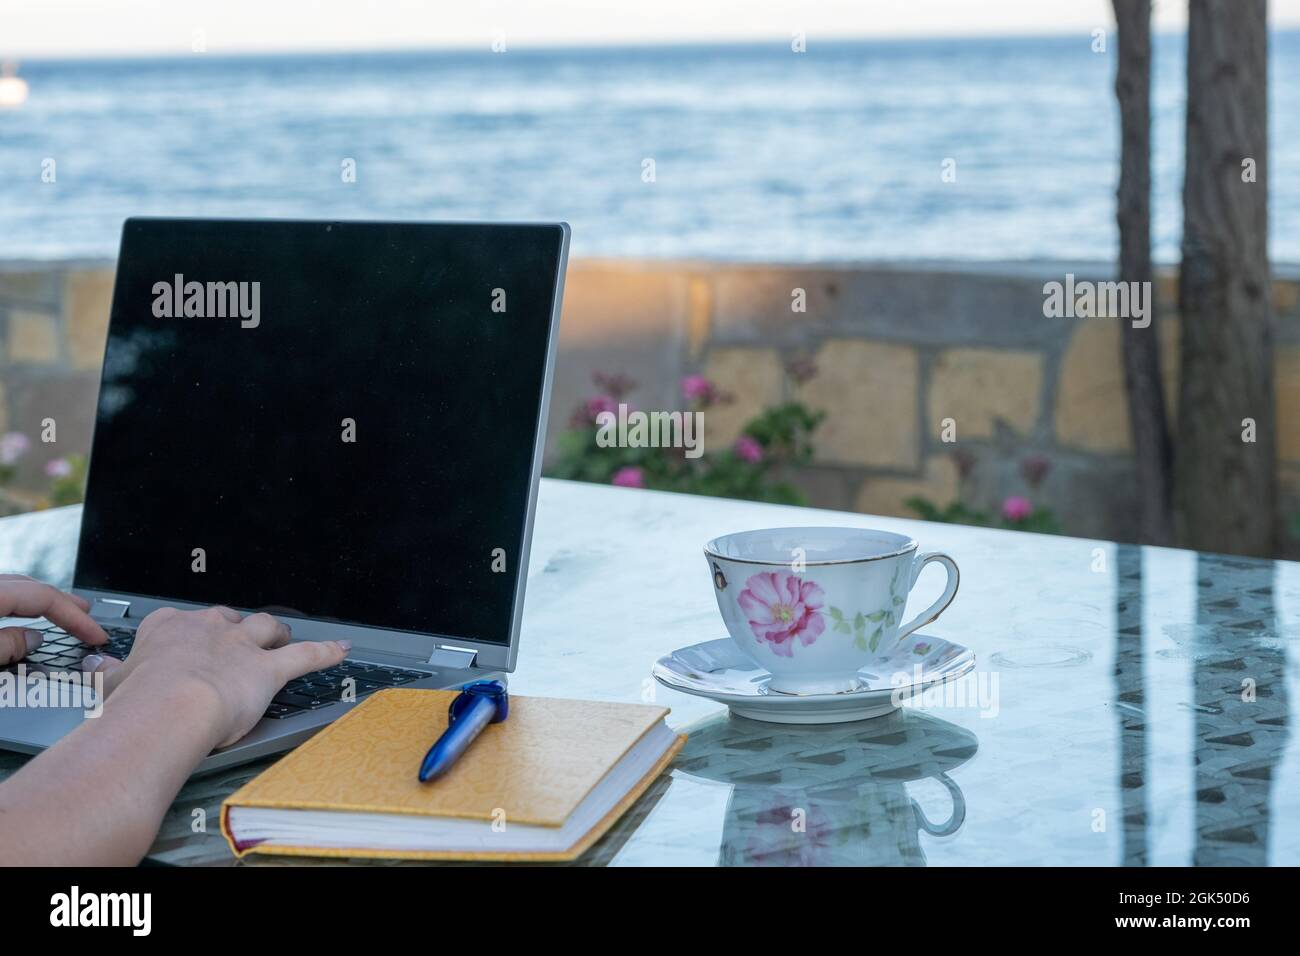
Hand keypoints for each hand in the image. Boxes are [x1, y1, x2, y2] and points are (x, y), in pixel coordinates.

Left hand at [0, 575, 107, 665]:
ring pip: (14, 587)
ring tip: (58, 615)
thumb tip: (33, 640)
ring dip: (40, 601)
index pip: (45, 597)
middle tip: (87, 618)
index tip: (96, 635)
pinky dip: (17, 603)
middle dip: (64, 603)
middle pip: (31, 587)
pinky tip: (16, 614)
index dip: (77, 617)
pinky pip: (0, 593)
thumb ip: (6, 646)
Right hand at [84, 606, 349, 748]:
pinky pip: (305, 654)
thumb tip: (94, 668)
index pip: (183, 624)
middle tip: (239, 645)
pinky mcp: (269, 668)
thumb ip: (109, 674)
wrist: (168, 708)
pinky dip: (325, 651)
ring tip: (283, 636)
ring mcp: (240, 645)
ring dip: (276, 632)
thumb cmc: (136, 702)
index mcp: (167, 629)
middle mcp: (208, 629)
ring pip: (266, 627)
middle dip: (236, 631)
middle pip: (230, 620)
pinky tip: (341, 649)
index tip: (189, 646)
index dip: (191, 637)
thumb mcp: (111, 685)